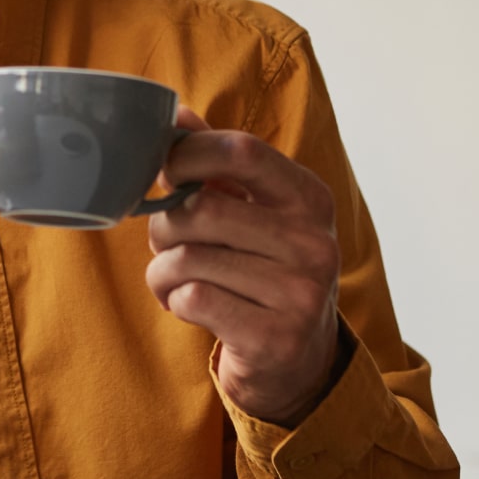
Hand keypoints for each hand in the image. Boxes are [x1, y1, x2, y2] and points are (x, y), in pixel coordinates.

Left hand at [144, 107, 341, 424]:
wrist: (299, 363)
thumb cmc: (262, 272)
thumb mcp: (253, 213)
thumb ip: (216, 164)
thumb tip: (175, 115)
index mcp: (309, 199)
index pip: (242, 150)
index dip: (189, 155)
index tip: (165, 173)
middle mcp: (315, 243)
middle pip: (204, 208)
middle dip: (165, 224)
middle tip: (164, 242)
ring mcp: (301, 293)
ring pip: (190, 257)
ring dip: (163, 270)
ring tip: (173, 281)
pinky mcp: (276, 338)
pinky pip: (193, 298)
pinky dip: (174, 300)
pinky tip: (188, 307)